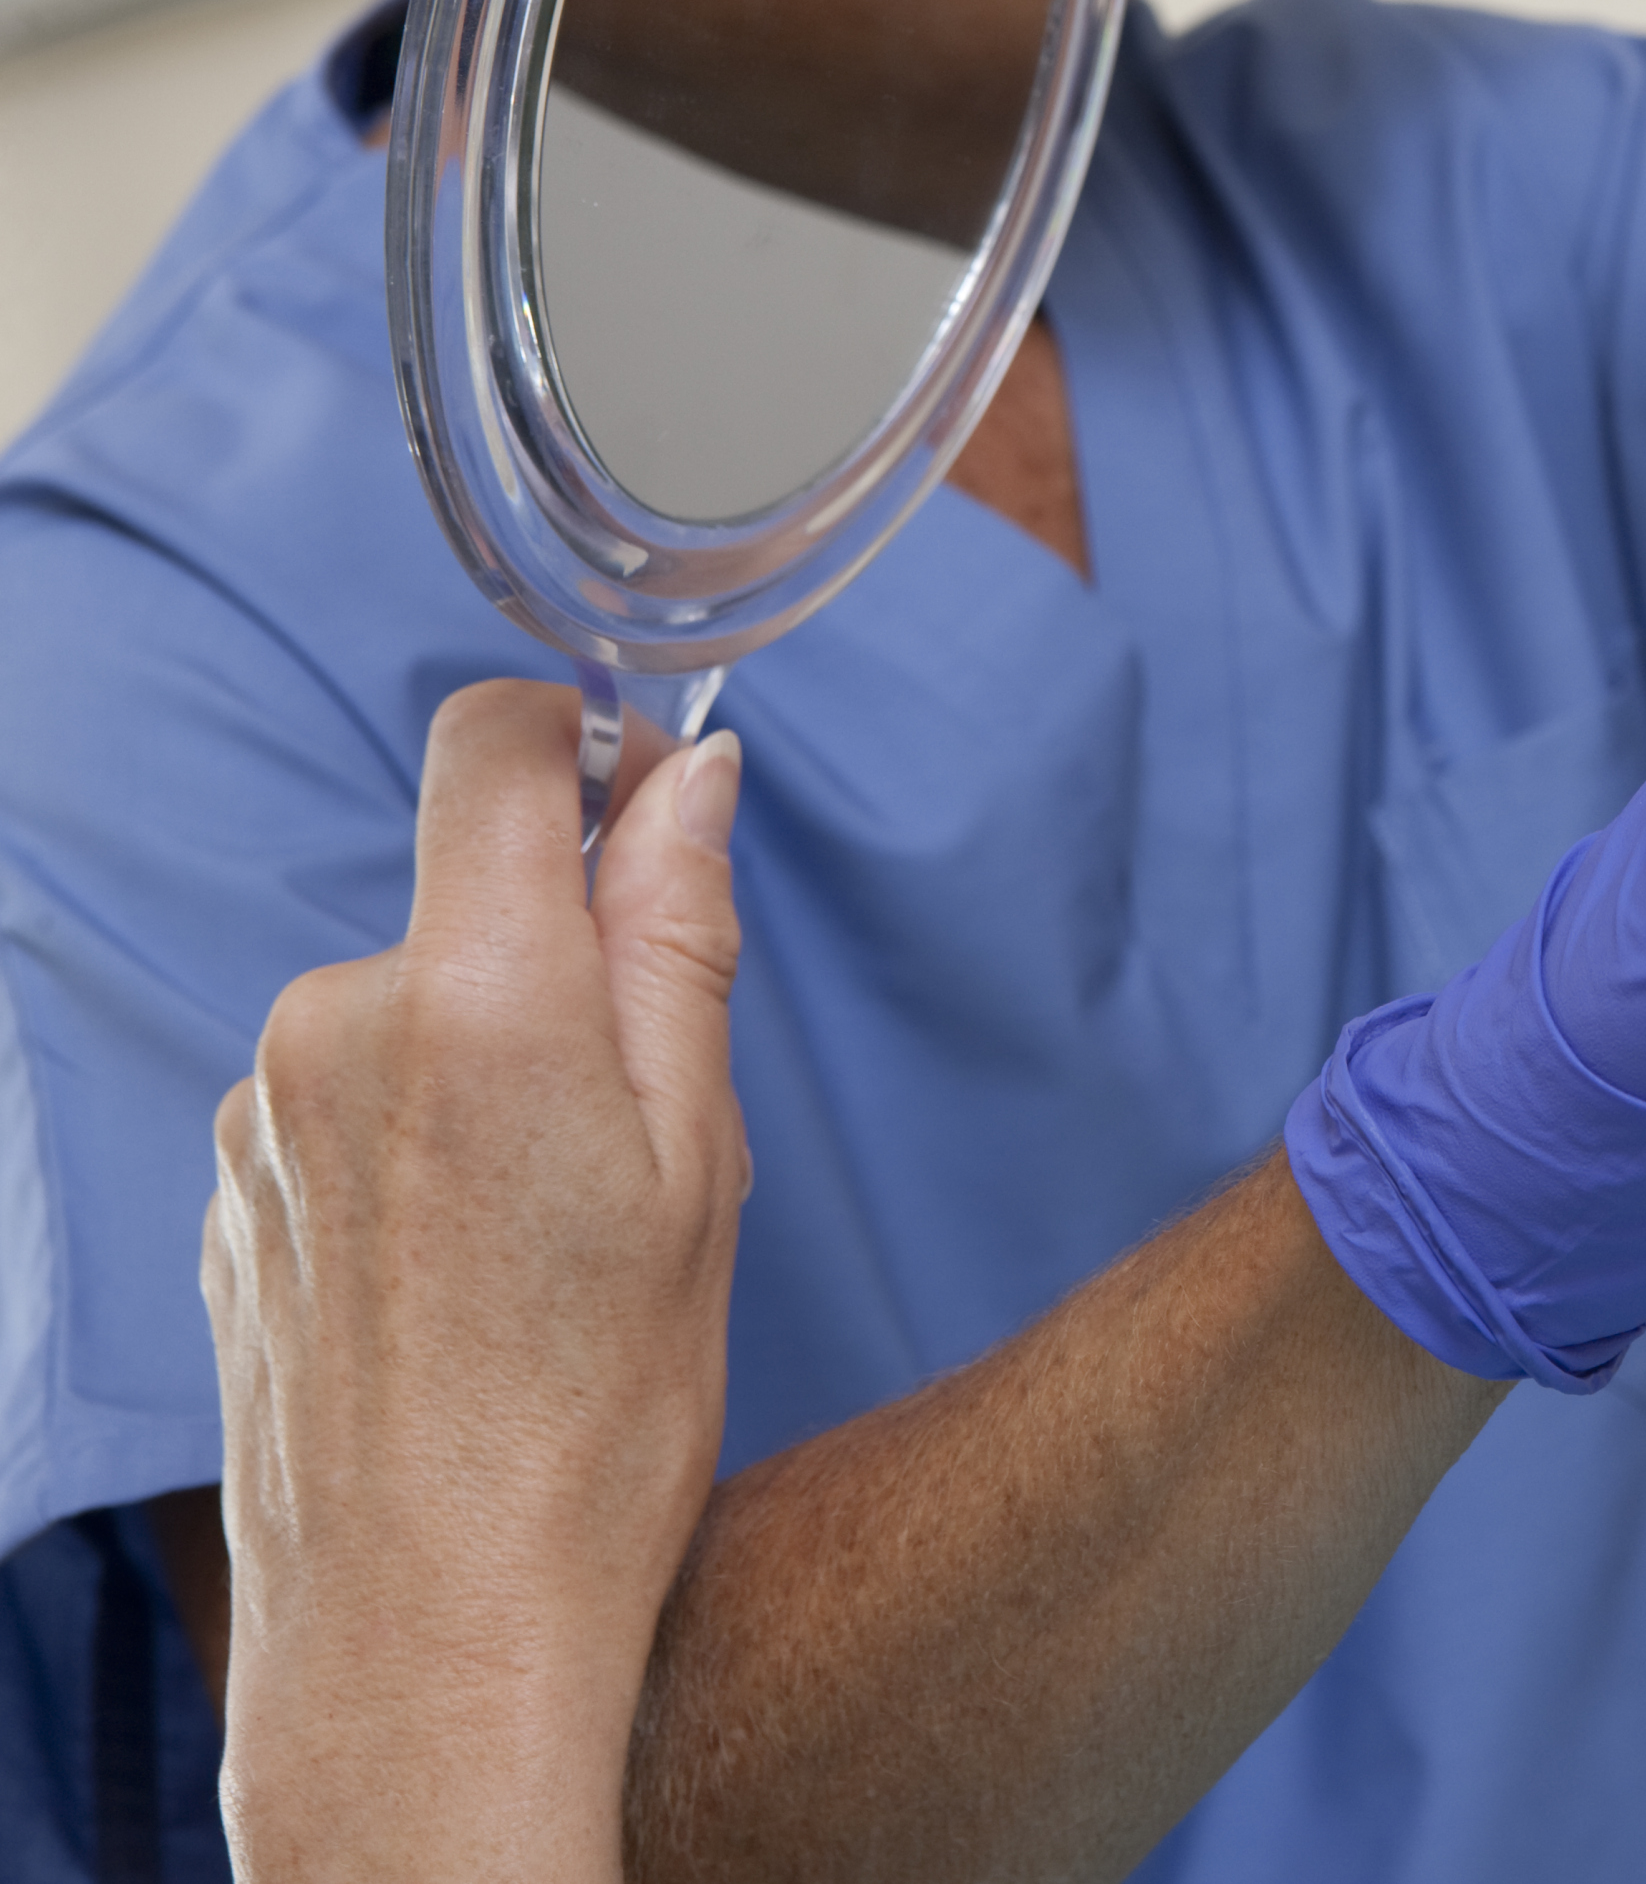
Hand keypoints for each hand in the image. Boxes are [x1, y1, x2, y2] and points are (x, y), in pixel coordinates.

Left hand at [203, 682, 751, 1883]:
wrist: (429, 1630)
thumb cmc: (597, 1411)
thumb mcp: (695, 1156)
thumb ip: (675, 938)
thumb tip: (682, 777)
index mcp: (477, 998)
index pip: (492, 747)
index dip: (577, 739)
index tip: (639, 797)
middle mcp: (334, 1026)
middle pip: (463, 898)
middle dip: (557, 960)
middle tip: (636, 1126)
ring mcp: (260, 1116)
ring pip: (408, 1010)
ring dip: (481, 1066)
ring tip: (544, 1238)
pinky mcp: (227, 1194)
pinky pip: (343, 1105)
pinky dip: (414, 1149)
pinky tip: (463, 1282)